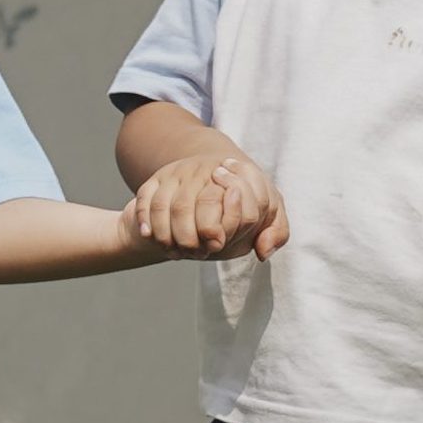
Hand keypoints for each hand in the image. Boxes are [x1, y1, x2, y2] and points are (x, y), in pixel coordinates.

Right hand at [123, 148, 285, 260]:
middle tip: (198, 252)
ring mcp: (179, 173)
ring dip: (170, 236)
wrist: (209, 174)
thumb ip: (276, 232)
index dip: (226, 230)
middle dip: (194, 237)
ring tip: (178, 251)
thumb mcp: (267, 213)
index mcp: (241, 175)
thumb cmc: (241, 203)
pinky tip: (150, 236)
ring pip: (167, 206)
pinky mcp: (156, 178)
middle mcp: (207, 169)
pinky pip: (146, 200)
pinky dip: (146, 221)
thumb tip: (262, 252)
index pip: (234, 205)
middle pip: (195, 206)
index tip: (217, 244)